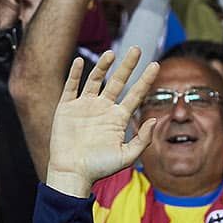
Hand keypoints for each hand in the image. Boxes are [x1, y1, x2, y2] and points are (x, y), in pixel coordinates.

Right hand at [46, 48, 159, 195]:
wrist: (72, 173)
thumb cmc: (99, 168)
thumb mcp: (126, 156)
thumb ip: (142, 139)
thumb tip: (154, 119)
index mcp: (118, 118)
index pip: (135, 94)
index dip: (145, 80)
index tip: (156, 65)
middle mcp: (103, 109)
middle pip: (118, 82)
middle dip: (128, 66)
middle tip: (137, 49)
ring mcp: (84, 106)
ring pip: (96, 80)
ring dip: (103, 66)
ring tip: (112, 54)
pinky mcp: (67, 108)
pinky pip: (71, 86)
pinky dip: (75, 74)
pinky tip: (81, 61)